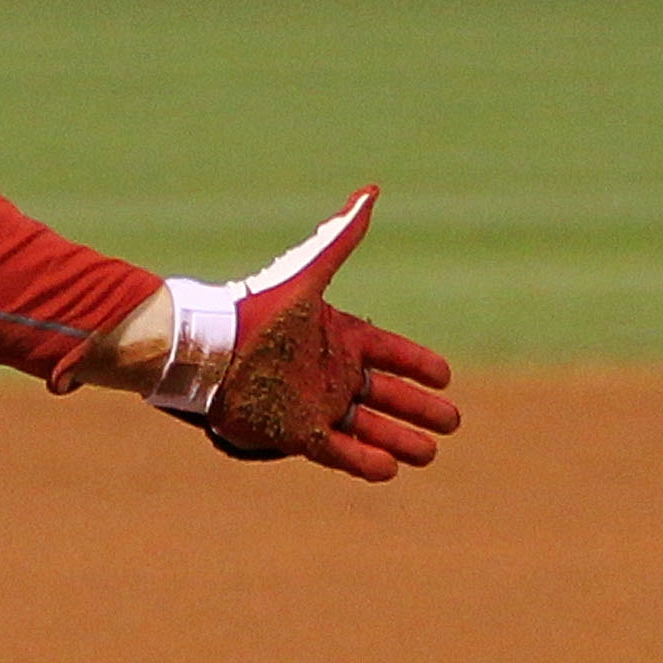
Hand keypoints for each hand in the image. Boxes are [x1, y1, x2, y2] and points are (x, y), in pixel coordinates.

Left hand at [179, 191, 459, 480]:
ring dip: (400, 440)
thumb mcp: (307, 273)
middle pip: (387, 395)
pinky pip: (338, 453)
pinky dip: (365, 462)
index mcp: (338, 338)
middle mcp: (331, 373)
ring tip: (430, 453)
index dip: (419, 364)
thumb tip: (370, 192)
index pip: (391, 353)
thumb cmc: (258, 309)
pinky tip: (391, 470)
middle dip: (420, 409)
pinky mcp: (295, 434)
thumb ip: (340, 238)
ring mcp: (314, 404)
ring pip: (369, 428)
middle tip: (452, 422)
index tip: (445, 376)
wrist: (209, 349)